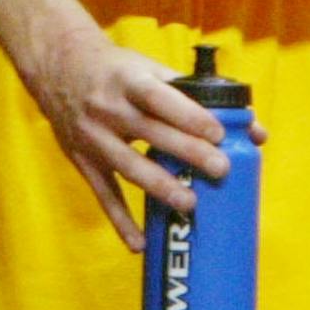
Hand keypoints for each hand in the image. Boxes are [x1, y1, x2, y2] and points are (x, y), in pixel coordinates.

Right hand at [23, 21, 251, 249]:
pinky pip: (103, 194)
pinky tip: (139, 243)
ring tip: (190, 204)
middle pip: (151, 134)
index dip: (188, 115)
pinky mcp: (83, 160)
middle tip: (219, 169)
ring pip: (128, 167)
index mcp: (129, 80)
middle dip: (187, 153)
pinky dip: (120, 221)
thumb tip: (251, 126)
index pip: (159, 97)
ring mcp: (93, 136)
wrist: (58, 66)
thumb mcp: (149, 68)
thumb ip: (196, 95)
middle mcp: (109, 108)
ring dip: (159, 187)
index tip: (217, 132)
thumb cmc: (117, 69)